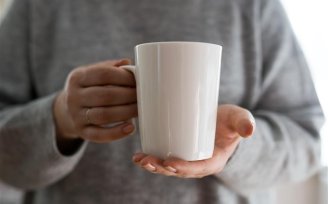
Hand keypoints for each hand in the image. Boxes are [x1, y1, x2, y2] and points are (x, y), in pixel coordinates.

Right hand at [53, 59, 136, 146]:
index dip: (124, 77)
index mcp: (78, 77)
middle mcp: (74, 96)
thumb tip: (129, 63)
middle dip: (128, 95)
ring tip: (140, 110)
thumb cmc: (90, 88)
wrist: (67, 110)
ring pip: (104, 115)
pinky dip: (116, 133)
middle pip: (105, 96)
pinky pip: (100, 135)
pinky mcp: (82, 132)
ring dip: (126, 112)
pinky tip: (131, 128)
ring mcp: (76, 116)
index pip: (103, 74)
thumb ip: (111, 67)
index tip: (138, 80)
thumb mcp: (93, 73)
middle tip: (144, 96)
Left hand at [132, 104, 254, 177]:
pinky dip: (152, 158)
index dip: (184, 168)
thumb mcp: (239, 120)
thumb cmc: (231, 122)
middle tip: (147, 161)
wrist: (222, 121)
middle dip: (162, 168)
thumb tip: (249, 130)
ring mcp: (187, 158)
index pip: (197, 169)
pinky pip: (164, 158)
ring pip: (168, 167)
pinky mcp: (178, 151)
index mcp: (213, 160)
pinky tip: (138, 155)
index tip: (170, 164)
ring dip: (153, 165)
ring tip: (139, 159)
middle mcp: (198, 163)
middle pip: (178, 170)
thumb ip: (244, 122)